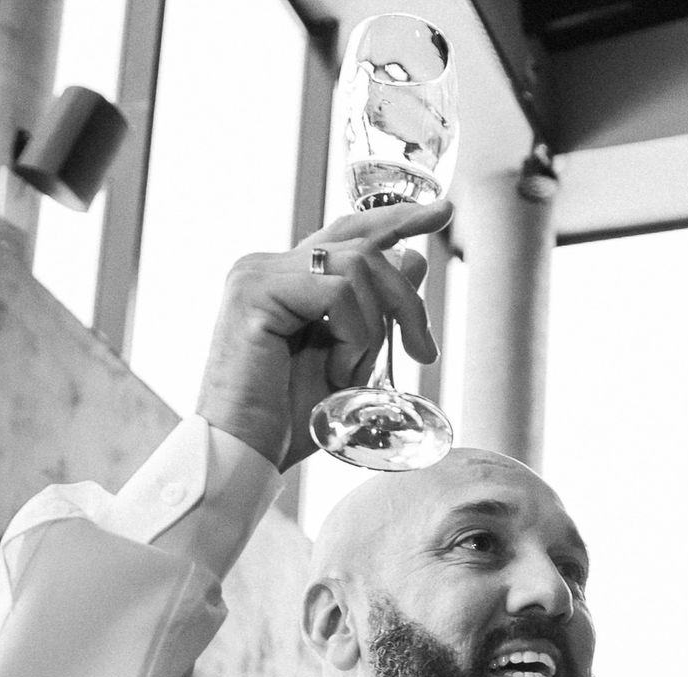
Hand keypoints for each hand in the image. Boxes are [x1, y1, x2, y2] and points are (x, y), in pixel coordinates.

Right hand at [195, 200, 452, 470]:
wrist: (244, 454)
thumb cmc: (287, 421)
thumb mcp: (350, 360)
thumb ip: (376, 311)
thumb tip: (415, 260)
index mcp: (285, 278)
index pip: (348, 232)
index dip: (398, 218)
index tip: (443, 211)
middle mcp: (266, 265)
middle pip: (364, 247)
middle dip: (406, 300)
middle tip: (423, 352)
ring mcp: (257, 273)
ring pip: (358, 267)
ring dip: (372, 331)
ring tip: (348, 374)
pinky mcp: (255, 291)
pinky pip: (338, 292)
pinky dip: (352, 337)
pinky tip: (333, 371)